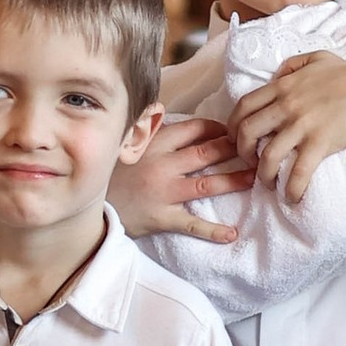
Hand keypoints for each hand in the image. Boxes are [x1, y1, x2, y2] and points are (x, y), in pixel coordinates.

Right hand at [113, 115, 254, 244]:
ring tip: (255, 178)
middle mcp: (163, 165)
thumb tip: (162, 112)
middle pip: (207, 153)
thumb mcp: (127, 143)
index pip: (196, 128)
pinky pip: (191, 224)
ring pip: (207, 184)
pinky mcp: (161, 218)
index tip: (235, 131)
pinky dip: (213, 230)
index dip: (219, 128)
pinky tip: (232, 233)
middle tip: (257, 149)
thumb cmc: (110, 172)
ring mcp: (164, 192)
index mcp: (155, 143)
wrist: (88, 203)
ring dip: (234, 180)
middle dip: (236, 149)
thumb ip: (149, 130)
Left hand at [230, 53, 345, 204]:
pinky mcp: (319, 143)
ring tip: (268, 183)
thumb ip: (293, 65)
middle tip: (249, 162)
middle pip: (247, 131)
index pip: (243, 106)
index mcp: (283, 86)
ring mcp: (302, 126)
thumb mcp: (317, 59)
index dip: (233, 125)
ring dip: (263, 174)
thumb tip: (277, 75)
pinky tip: (292, 197)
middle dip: (242, 151)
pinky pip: (298, 171)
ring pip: (268, 156)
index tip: (236, 138)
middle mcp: (287, 105)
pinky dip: (291, 188)